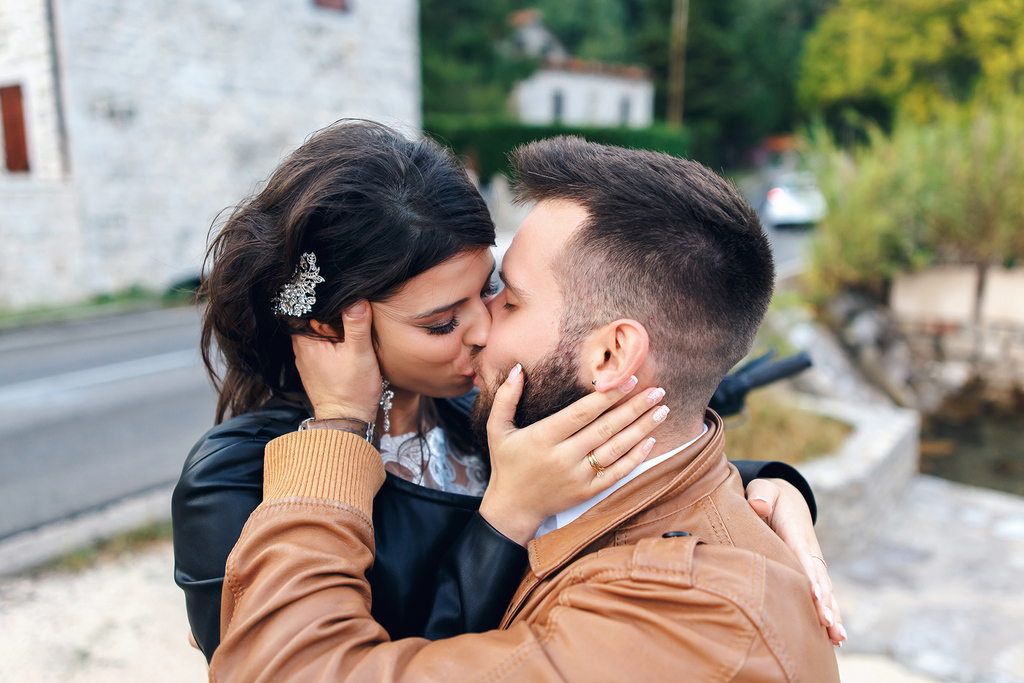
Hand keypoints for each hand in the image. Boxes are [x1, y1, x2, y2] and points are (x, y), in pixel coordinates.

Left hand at [291, 301, 380, 423]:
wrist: (347, 422)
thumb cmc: (353, 391)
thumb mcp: (359, 354)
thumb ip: (357, 325)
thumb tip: (357, 298)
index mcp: (306, 341)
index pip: (305, 306)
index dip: (323, 298)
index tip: (339, 292)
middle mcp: (301, 348)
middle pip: (311, 317)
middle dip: (329, 310)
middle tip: (349, 304)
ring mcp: (306, 358)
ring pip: (317, 330)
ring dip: (331, 324)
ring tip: (350, 320)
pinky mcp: (315, 367)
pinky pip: (321, 343)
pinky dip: (332, 338)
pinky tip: (346, 340)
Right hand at [478, 365, 668, 545]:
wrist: (512, 508)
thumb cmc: (507, 464)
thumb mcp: (497, 429)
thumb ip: (506, 398)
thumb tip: (517, 368)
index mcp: (543, 437)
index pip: (582, 412)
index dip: (608, 396)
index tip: (629, 379)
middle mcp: (563, 457)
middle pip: (606, 428)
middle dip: (634, 408)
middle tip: (657, 391)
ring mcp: (578, 476)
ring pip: (616, 449)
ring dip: (642, 429)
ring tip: (661, 411)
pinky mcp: (587, 492)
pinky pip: (617, 474)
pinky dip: (636, 458)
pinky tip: (650, 442)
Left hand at [746, 478, 846, 645]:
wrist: (788, 500)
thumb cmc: (769, 496)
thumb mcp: (764, 489)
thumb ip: (762, 494)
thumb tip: (758, 505)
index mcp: (795, 532)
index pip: (802, 555)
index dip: (809, 574)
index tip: (814, 594)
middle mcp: (809, 550)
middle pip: (819, 579)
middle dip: (824, 602)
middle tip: (827, 623)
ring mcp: (814, 563)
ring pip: (825, 591)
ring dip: (832, 613)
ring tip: (837, 637)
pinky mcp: (812, 573)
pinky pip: (823, 595)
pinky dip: (831, 614)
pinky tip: (836, 638)